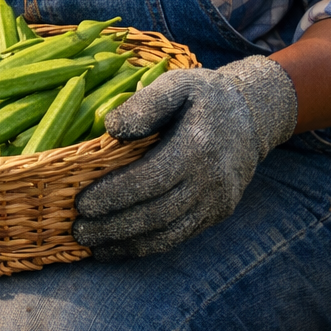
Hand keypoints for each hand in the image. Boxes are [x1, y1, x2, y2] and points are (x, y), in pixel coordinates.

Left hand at [72, 55, 296, 258]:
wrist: (252, 117)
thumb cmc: (203, 96)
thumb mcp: (177, 83)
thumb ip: (145, 104)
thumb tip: (111, 129)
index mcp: (197, 146)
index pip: (151, 179)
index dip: (115, 195)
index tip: (82, 203)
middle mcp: (210, 181)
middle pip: (157, 213)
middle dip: (114, 226)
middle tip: (78, 231)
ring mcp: (216, 203)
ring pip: (168, 234)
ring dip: (127, 244)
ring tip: (91, 245)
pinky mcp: (216, 214)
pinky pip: (180, 237)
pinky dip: (147, 246)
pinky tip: (118, 247)